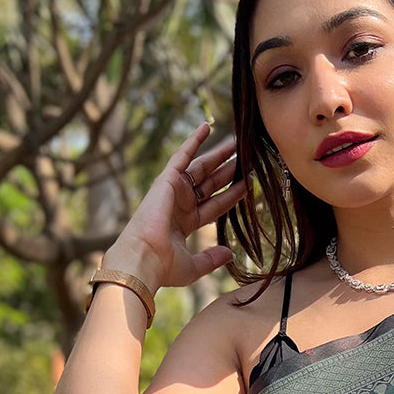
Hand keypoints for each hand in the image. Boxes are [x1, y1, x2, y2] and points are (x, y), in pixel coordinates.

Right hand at [104, 122, 246, 292]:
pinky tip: (207, 126)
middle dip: (227, 170)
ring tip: (236, 141)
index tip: (248, 185)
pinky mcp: (167, 180)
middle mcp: (180, 204)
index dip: (232, 195)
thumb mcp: (195, 266)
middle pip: (210, 182)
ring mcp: (173, 191)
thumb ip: (212, 259)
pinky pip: (182, 156)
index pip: (214, 205)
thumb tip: (231, 254)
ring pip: (201, 167)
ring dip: (218, 154)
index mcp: (185, 223)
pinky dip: (194, 141)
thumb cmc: (164, 267)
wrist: (145, 259)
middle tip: (245, 156)